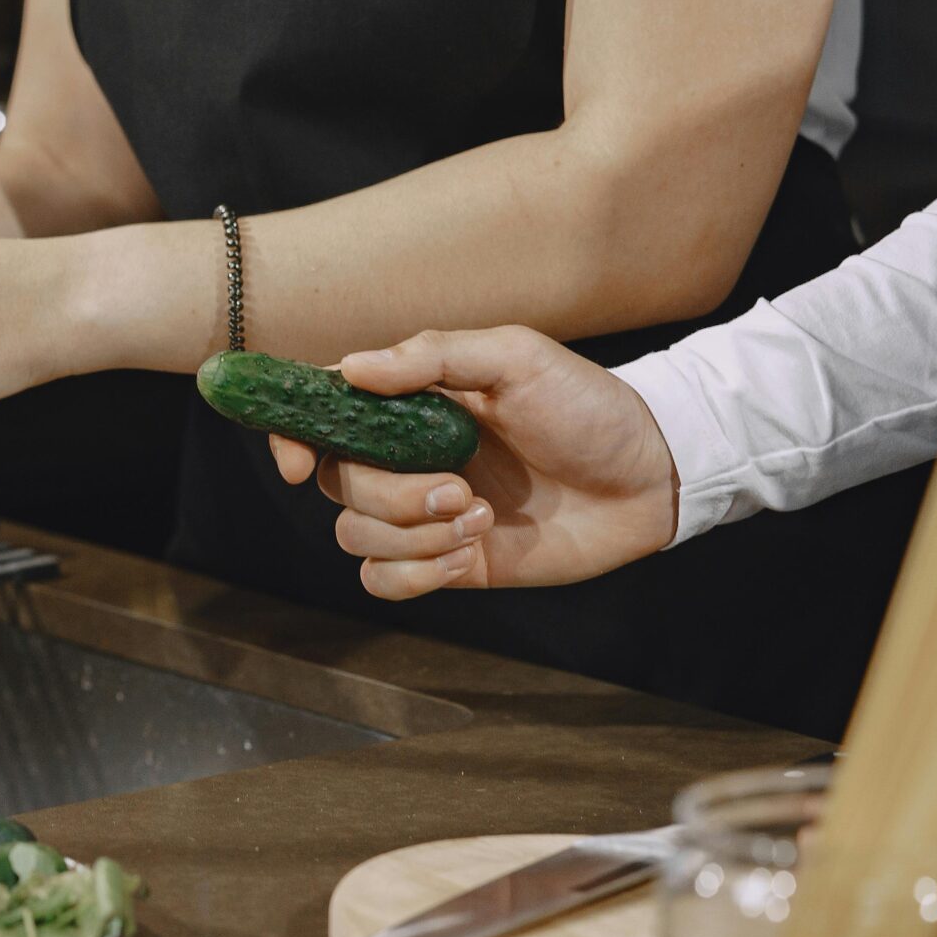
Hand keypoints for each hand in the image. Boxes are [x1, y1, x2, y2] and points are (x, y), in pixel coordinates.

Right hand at [267, 326, 679, 599]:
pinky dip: (417, 574)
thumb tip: (350, 369)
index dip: (289, 437)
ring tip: (479, 520)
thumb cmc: (587, 407)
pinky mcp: (446, 562)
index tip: (294, 461)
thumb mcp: (515, 358)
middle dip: (390, 495)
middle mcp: (404, 458)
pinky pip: (384, 581)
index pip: (319, 417)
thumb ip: (432, 355)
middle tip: (459, 489)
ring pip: (355, 535)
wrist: (648, 478)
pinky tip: (469, 556)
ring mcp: (422, 514)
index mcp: (408, 405)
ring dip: (412, 536)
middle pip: (335, 484)